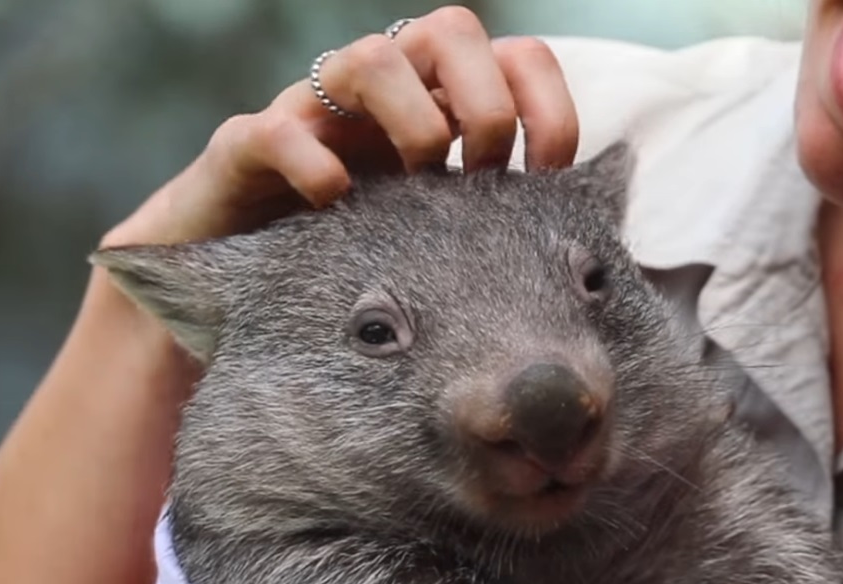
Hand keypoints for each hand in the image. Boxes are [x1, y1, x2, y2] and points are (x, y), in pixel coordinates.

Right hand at [100, 4, 578, 248]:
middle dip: (483, 100)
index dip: (547, 104)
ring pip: (365, 58)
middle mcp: (384, 97)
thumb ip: (510, 214)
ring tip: (417, 180)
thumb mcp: (450, 233)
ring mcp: (314, 116)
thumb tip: (603, 229)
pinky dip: (311, 159)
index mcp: (443, 108)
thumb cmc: (364, 258)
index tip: (549, 171)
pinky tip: (334, 200)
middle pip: (449, 30)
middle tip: (480, 168)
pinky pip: (274, 127)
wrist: (240, 294)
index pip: (516, 57)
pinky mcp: (246, 150)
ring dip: (410, 117)